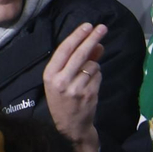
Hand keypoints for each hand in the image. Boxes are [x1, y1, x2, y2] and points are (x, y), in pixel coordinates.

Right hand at [44, 22, 105, 151]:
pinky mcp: (89, 94)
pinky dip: (97, 76)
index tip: (88, 26)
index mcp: (49, 74)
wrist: (69, 125)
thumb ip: (78, 61)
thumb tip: (96, 44)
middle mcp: (61, 80)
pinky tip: (90, 84)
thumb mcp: (62, 79)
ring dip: (94, 66)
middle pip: (80, 53)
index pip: (64, 50)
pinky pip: (98, 76)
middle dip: (92, 38)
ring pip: (92, 65)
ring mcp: (76, 87)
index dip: (77, 36)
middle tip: (102, 27)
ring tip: (86, 76)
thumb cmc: (63, 99)